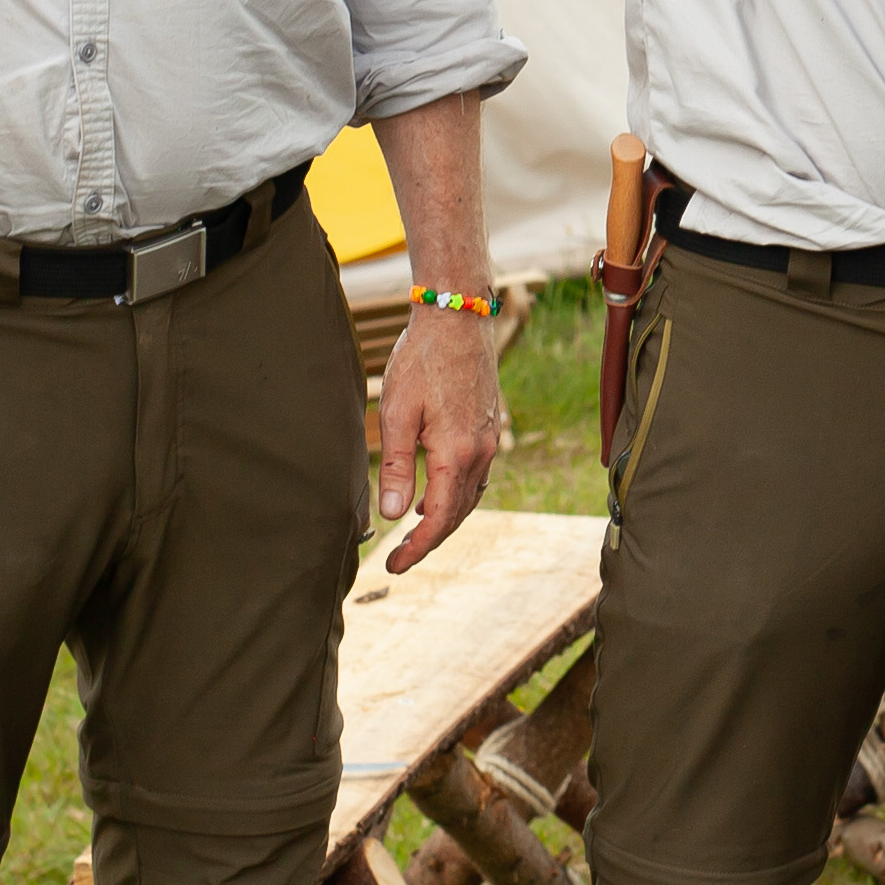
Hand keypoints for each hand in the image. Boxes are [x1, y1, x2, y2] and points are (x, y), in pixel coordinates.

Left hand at [372, 302, 509, 570]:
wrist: (458, 318)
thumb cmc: (422, 359)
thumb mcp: (397, 412)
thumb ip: (398, 466)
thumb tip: (396, 514)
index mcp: (457, 453)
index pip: (439, 519)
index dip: (418, 548)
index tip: (394, 566)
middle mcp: (481, 452)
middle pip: (458, 514)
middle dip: (430, 540)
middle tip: (399, 558)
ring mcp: (490, 439)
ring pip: (470, 496)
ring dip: (444, 519)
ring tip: (414, 532)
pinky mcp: (489, 427)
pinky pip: (476, 476)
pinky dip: (456, 495)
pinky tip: (435, 493)